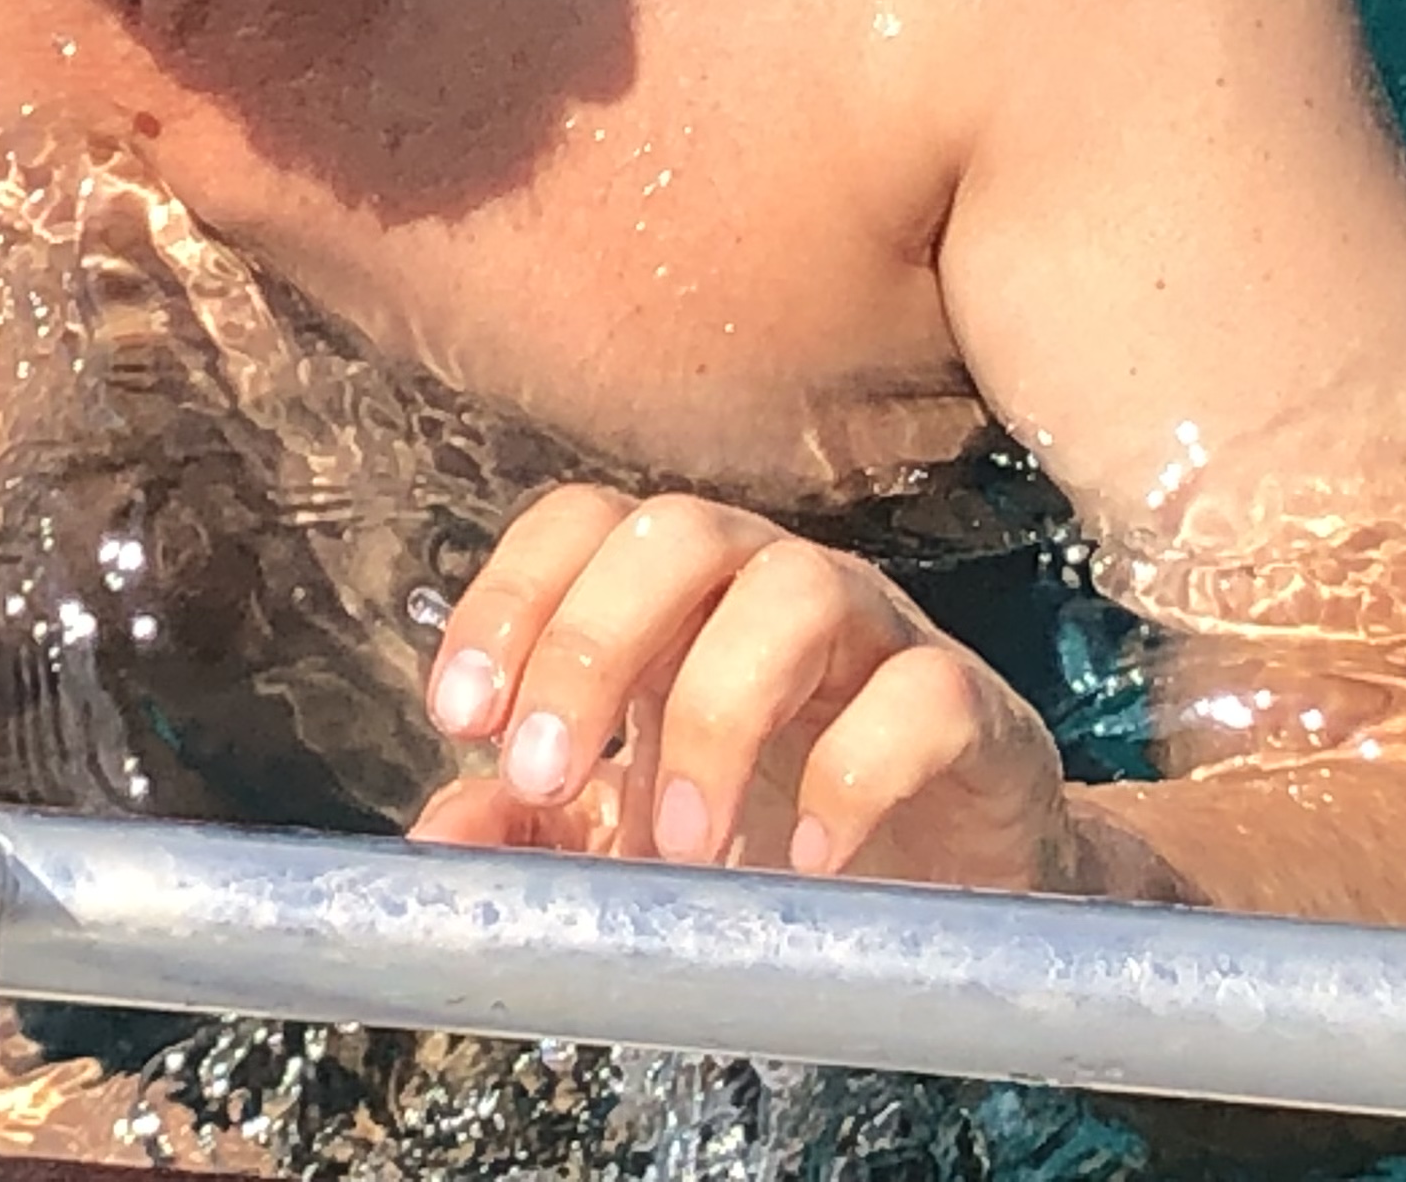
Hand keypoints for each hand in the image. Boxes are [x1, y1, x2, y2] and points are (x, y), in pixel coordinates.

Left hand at [406, 485, 1085, 889]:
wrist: (953, 883)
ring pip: (799, 587)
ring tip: (679, 844)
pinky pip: (922, 696)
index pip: (584, 523)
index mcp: (678, 599)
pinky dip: (855, 775)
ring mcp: (878, 636)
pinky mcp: (968, 709)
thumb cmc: (776, 827)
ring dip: (716, 712)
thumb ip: (533, 828)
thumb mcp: (631, 835)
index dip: (513, 596)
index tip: (460, 720)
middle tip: (543, 775)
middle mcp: (770, 586)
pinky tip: (805, 862)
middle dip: (590, 645)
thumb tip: (437, 836)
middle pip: (675, 531)